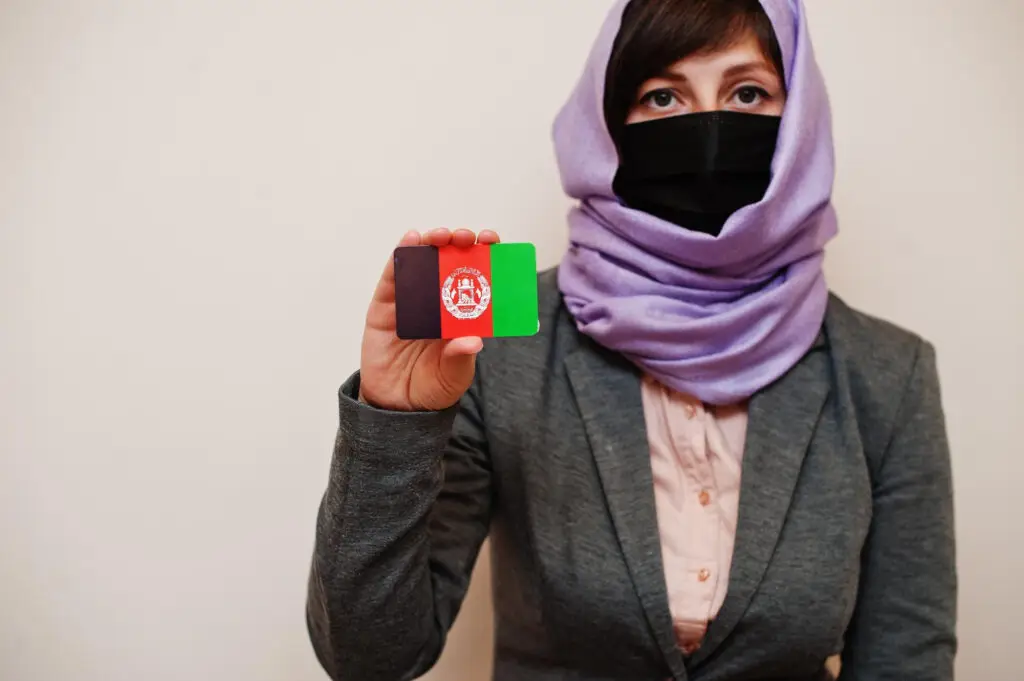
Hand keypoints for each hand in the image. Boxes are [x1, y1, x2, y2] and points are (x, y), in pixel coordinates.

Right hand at [359, 228, 500, 411]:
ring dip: (431, 243)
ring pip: (422, 263)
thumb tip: (474, 341)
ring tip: (440, 236)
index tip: (493, 242)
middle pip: (450, 262)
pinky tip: (410, 240)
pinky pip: (392, 276)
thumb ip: (460, 358)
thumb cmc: (432, 387)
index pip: (478, 277)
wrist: (396, 407)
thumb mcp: (453, 376)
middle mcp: (439, 301)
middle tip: (466, 238)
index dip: (486, 256)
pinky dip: (401, 255)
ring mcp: (411, 300)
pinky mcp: (386, 305)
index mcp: (462, 314)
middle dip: (459, 244)